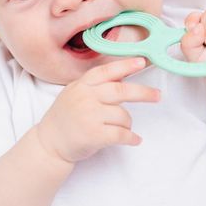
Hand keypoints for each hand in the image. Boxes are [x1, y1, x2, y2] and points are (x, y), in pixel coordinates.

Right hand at [35, 57, 159, 162]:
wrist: (48, 144)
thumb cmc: (65, 118)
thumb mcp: (75, 93)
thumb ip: (96, 85)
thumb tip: (123, 76)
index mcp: (82, 85)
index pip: (107, 71)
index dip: (126, 65)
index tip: (142, 62)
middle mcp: (85, 97)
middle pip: (121, 91)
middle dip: (143, 93)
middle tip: (157, 95)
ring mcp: (88, 116)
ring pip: (123, 115)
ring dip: (127, 123)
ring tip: (122, 128)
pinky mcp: (93, 135)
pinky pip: (122, 134)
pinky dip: (131, 138)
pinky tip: (134, 140)